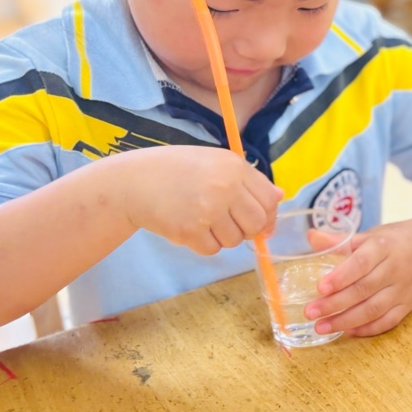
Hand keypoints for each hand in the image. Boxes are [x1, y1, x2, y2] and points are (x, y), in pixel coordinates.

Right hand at [118, 146, 281, 255]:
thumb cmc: (175, 170)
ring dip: (223, 237)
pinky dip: (204, 244)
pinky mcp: (190, 231)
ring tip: (203, 220)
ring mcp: (207, 210)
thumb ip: (247, 179)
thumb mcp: (215, 162)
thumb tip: (279, 197)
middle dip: (248, 230)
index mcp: (233, 167)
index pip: (269, 200)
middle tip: (229, 224)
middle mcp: (224, 187)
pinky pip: (212, 249)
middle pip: (256, 224)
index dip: (268, 216)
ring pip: (235, 240)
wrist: (132, 181)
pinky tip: (189, 227)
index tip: (260, 223)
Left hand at [304, 219, 411, 338]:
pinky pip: (388, 321)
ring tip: (321, 326)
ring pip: (374, 310)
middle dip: (335, 304)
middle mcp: (396, 268)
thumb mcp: (371, 234)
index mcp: (385, 246)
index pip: (361, 262)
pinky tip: (347, 331)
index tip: (320, 287)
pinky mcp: (409, 305)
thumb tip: (310, 237)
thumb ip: (340, 240)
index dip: (341, 277)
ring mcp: (404, 289)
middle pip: (364, 290)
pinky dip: (367, 329)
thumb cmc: (396, 240)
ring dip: (346, 320)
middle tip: (310, 312)